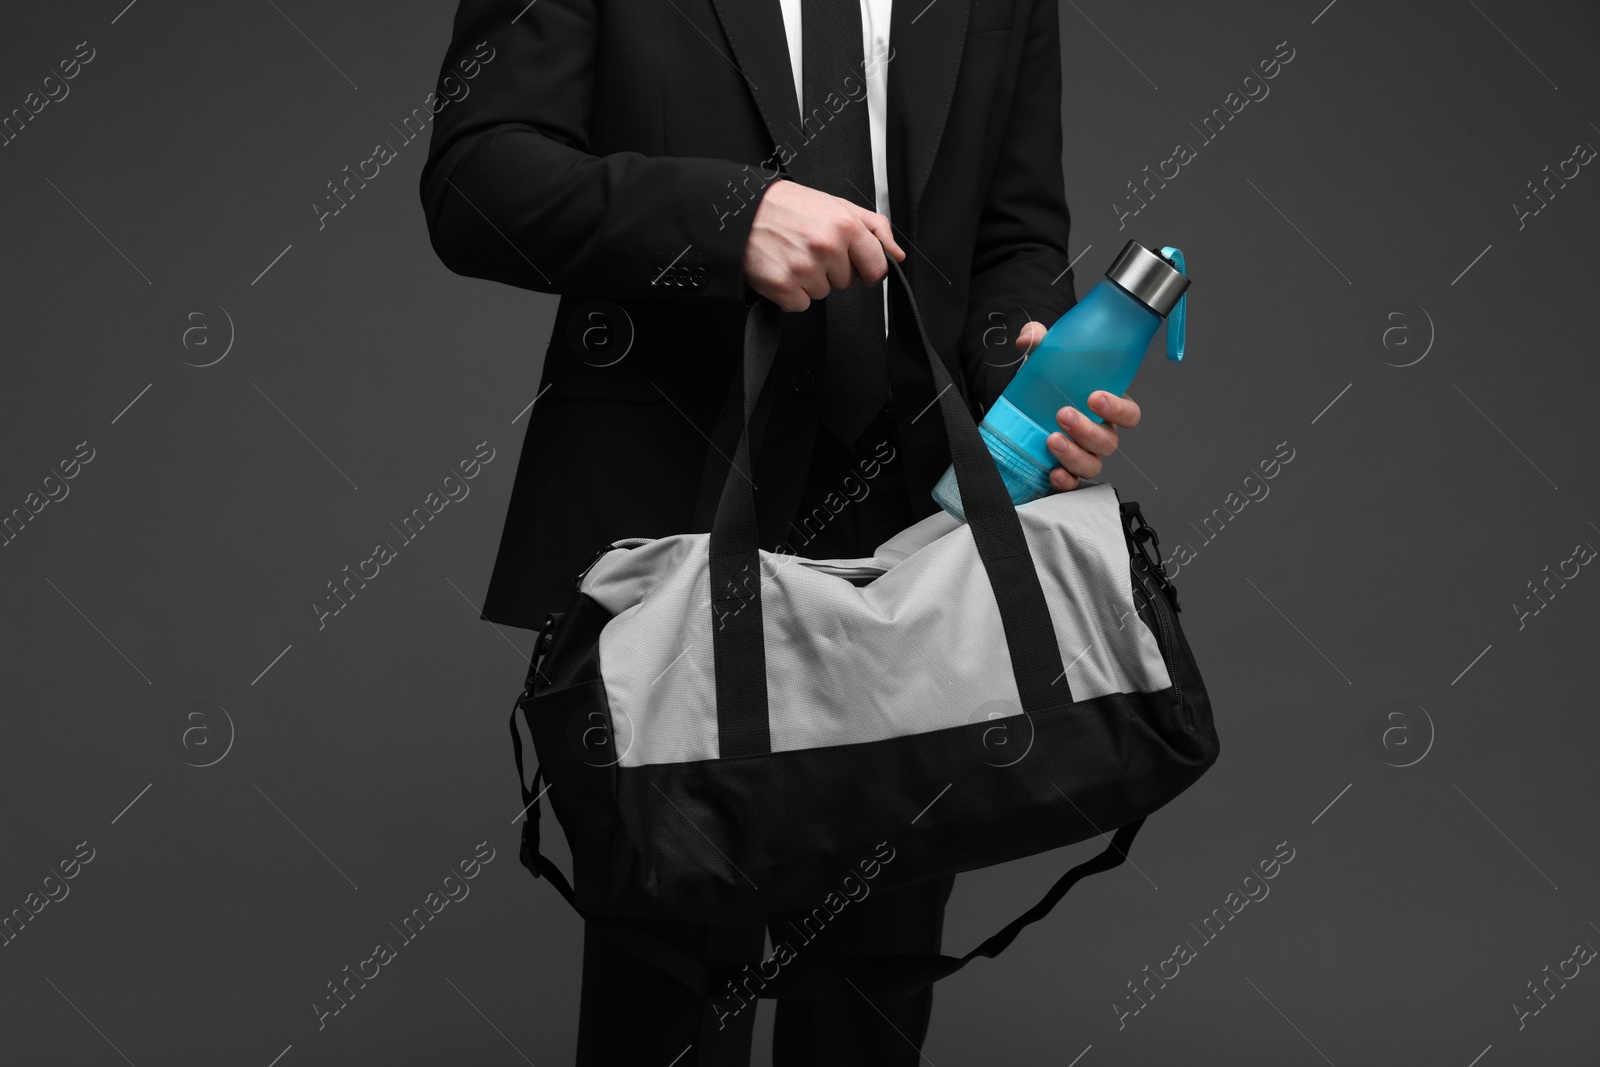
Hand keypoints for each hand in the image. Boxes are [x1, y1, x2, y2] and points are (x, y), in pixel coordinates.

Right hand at [741, 179, 905, 312]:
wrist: (741, 211)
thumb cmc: (789, 207)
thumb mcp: (836, 205)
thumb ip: (874, 228)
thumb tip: (897, 254)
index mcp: (845, 225)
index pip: (877, 267)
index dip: (867, 268)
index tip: (855, 263)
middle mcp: (826, 247)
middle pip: (847, 282)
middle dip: (832, 269)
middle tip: (809, 247)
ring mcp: (804, 269)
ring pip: (824, 293)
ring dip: (810, 280)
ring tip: (793, 254)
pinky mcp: (783, 287)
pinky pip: (801, 304)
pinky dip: (791, 293)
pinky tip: (782, 268)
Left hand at [1013, 322, 1142, 492]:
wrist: (1021, 414)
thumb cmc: (1046, 389)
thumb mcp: (1045, 364)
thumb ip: (1041, 344)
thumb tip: (1029, 337)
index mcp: (1105, 408)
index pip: (1129, 413)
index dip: (1118, 408)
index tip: (1095, 397)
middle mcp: (1099, 434)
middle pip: (1108, 441)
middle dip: (1087, 429)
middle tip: (1063, 414)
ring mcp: (1083, 456)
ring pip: (1092, 464)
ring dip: (1074, 454)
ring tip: (1051, 440)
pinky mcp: (1065, 472)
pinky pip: (1072, 484)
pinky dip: (1065, 481)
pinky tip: (1053, 473)